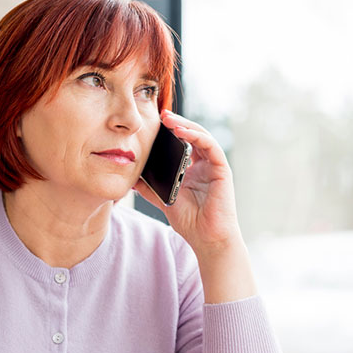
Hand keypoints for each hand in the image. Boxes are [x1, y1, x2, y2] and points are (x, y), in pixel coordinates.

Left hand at [134, 110, 241, 254]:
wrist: (206, 238)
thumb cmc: (190, 222)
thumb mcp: (164, 200)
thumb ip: (150, 188)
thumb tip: (130, 178)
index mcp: (193, 169)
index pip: (183, 143)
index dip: (171, 132)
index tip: (154, 123)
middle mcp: (205, 165)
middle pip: (193, 136)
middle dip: (177, 123)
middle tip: (161, 114)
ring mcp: (215, 166)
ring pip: (202, 136)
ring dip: (186, 125)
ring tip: (169, 120)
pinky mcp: (222, 170)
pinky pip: (210, 146)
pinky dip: (197, 136)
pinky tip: (182, 132)